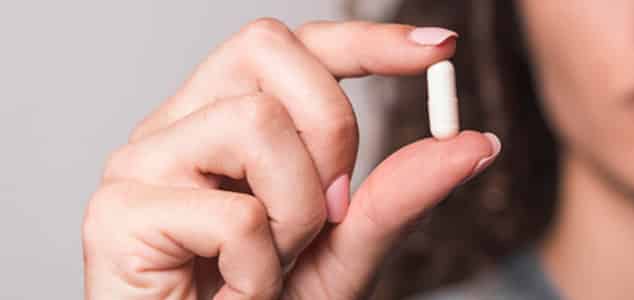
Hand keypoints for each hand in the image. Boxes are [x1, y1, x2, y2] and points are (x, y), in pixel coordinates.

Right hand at [82, 19, 500, 298]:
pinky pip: (234, 215)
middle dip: (332, 130)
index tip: (438, 48)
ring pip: (256, 123)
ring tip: (269, 265)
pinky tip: (236, 296)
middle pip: (271, 51)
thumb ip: (396, 196)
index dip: (364, 39)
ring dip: (296, 214)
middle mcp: (178, 126)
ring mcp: (140, 163)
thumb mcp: (344, 250)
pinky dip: (261, 272)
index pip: (292, 48)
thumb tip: (474, 143)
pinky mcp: (117, 213)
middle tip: (326, 210)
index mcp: (225, 122)